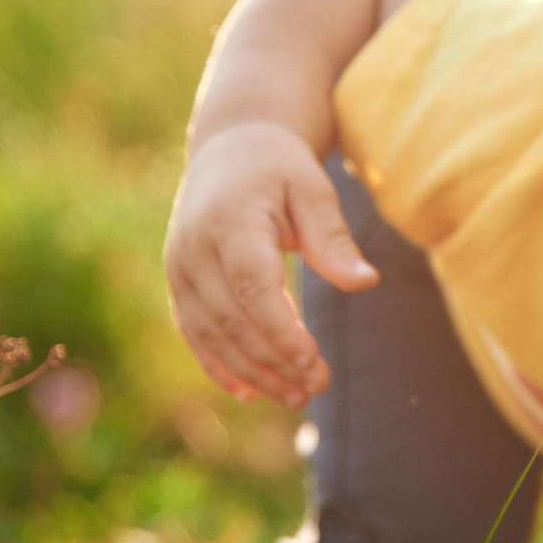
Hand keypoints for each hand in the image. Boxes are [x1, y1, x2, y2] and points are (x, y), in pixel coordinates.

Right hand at [164, 122, 379, 406]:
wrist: (231, 146)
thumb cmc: (281, 169)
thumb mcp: (313, 189)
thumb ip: (333, 238)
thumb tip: (365, 283)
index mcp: (230, 221)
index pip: (252, 287)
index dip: (279, 330)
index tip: (312, 362)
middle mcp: (194, 247)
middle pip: (231, 318)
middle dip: (273, 360)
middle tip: (317, 387)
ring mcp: (179, 266)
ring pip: (210, 333)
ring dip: (251, 371)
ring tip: (296, 396)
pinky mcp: (178, 281)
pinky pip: (193, 332)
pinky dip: (219, 365)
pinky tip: (249, 393)